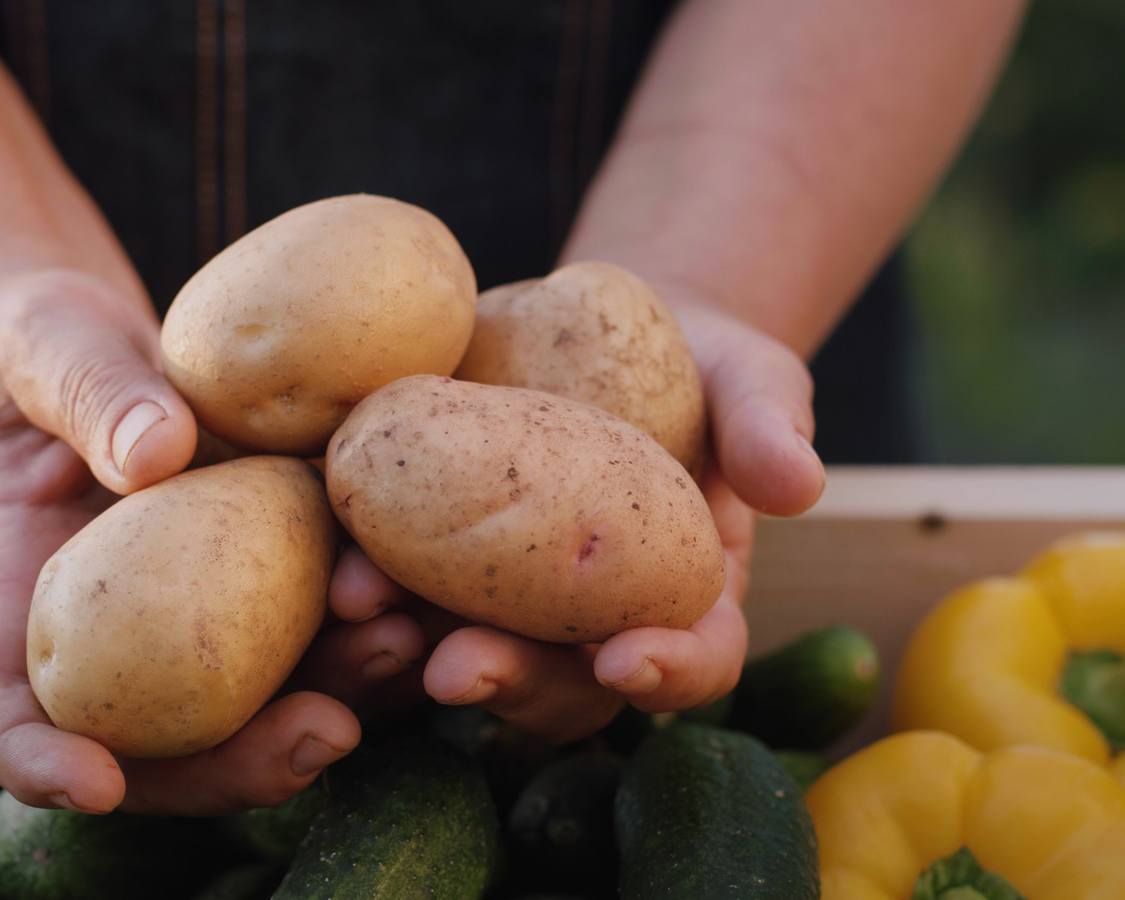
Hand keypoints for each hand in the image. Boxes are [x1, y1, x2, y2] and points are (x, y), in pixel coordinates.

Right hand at [0, 262, 360, 815]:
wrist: (89, 339)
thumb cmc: (32, 343)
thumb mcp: (45, 348)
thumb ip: (90, 394)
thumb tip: (160, 451)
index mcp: (13, 595)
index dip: (37, 761)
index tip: (98, 784)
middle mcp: (102, 635)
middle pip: (151, 743)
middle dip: (236, 764)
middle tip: (322, 736)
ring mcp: (183, 620)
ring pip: (248, 700)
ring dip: (331, 691)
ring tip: (405, 646)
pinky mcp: (256, 583)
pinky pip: (307, 620)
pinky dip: (367, 620)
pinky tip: (432, 594)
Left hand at [320, 291, 824, 740]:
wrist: (597, 328)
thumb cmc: (698, 362)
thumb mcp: (750, 377)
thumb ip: (770, 425)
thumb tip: (799, 484)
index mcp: (683, 600)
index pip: (694, 660)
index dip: (669, 674)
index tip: (628, 659)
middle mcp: (592, 624)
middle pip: (560, 685)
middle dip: (511, 680)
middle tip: (461, 663)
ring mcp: (508, 601)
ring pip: (463, 654)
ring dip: (409, 647)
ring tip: (363, 607)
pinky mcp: (434, 561)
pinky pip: (397, 592)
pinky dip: (362, 589)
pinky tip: (325, 562)